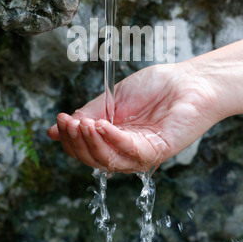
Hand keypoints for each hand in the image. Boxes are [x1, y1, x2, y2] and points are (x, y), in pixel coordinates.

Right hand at [48, 62, 219, 173]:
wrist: (188, 80)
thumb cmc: (155, 87)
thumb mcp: (113, 100)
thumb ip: (87, 115)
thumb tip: (54, 131)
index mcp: (114, 138)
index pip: (85, 149)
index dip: (70, 138)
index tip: (60, 119)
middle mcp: (126, 150)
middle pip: (93, 159)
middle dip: (76, 142)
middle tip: (68, 122)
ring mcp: (142, 153)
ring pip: (108, 161)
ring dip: (90, 144)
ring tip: (82, 124)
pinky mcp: (157, 151)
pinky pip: (130, 151)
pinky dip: (112, 140)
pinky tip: (101, 125)